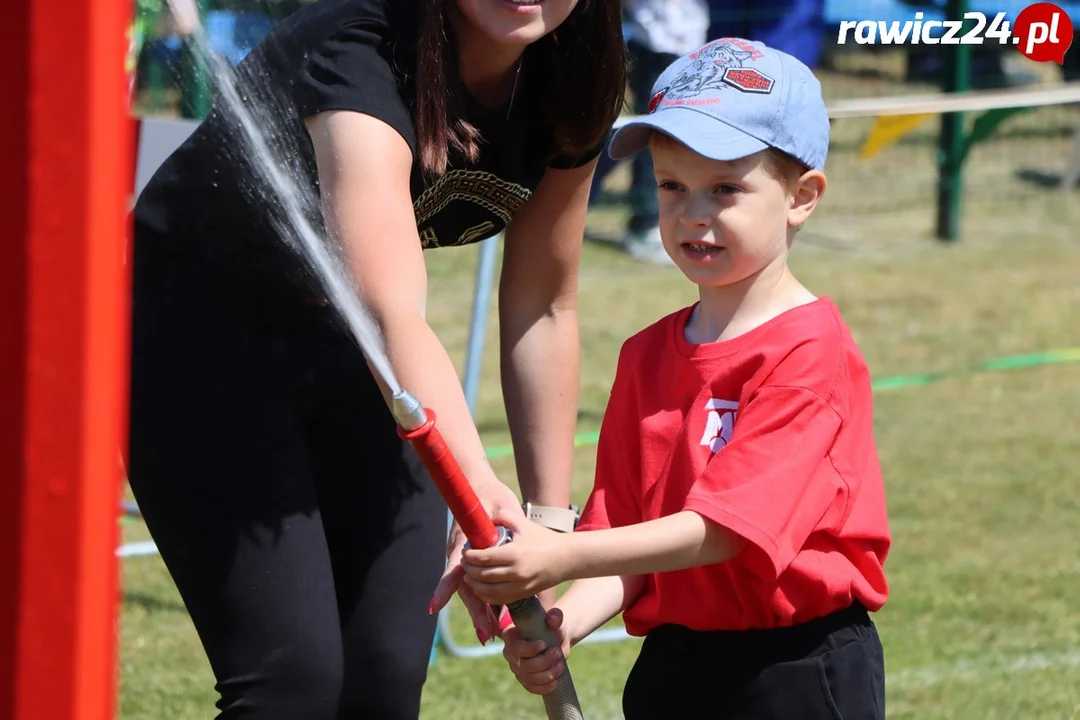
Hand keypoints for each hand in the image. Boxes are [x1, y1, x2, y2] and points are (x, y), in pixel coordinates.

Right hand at [428, 480, 525, 642]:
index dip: (445, 587)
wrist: (479, 491)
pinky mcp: (473, 564)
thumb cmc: (488, 498)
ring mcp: (465, 561)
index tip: (436, 606)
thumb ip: (499, 520)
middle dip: (475, 611)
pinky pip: (478, 586)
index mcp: (462, 541)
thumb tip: (502, 530)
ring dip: (481, 613)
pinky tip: (494, 620)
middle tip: (485, 632)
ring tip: (489, 634)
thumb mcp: (497, 507)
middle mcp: (460, 554)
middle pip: (465, 588)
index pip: (453, 567)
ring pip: (471, 591)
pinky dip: (486, 603)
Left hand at [461, 507, 570, 605]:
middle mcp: (515, 573)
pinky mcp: (523, 595)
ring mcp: (519, 586)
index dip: (469, 555)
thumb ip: (504, 516)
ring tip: (469, 575)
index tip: (466, 551)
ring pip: (486, 591)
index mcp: (514, 553)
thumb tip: (487, 518)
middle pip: (481, 575)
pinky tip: (481, 586)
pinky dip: (485, 595)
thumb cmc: (544, 538)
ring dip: (473, 584)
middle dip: (468, 569)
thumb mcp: (524, 523)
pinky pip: (498, 599)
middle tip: (465, 561)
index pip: (482, 558)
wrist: (566, 558)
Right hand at [501, 607, 571, 695]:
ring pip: (529, 677)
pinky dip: (544, 687)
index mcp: (511, 635)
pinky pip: (532, 688)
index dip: (529, 649)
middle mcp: (510, 652)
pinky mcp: (525, 679)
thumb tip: (553, 620)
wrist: (557, 638)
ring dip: (548, 674)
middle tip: (557, 653)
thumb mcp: (555, 618)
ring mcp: (516, 668)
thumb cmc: (552, 626)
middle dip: (543, 661)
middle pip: (523, 665)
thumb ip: (555, 616)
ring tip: (560, 665)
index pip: (515, 647)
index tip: (543, 644)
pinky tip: (555, 682)